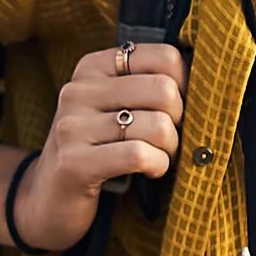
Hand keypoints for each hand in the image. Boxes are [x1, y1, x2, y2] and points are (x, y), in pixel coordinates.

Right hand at [10, 41, 183, 248]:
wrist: (47, 200)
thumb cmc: (98, 151)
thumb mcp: (116, 108)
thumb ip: (149, 88)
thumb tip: (208, 83)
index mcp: (93, 67)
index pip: (164, 56)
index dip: (186, 86)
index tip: (176, 111)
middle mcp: (78, 89)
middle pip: (165, 90)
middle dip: (179, 122)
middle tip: (167, 141)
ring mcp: (73, 125)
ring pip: (157, 126)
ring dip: (169, 150)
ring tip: (156, 158)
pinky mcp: (74, 162)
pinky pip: (140, 155)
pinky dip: (157, 166)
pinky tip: (149, 171)